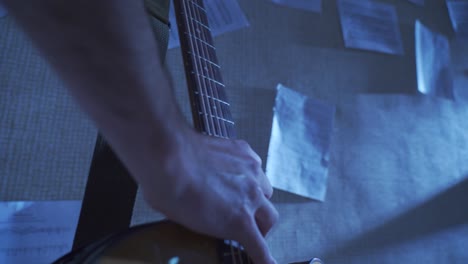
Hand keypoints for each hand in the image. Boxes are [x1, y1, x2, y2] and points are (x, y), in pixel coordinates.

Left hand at [139, 127, 278, 263]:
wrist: (167, 157)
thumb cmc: (170, 191)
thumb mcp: (191, 223)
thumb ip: (214, 226)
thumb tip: (216, 223)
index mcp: (239, 221)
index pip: (260, 248)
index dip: (265, 259)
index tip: (268, 263)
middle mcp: (251, 196)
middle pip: (270, 218)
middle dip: (262, 226)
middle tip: (250, 226)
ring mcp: (250, 171)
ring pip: (266, 190)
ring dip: (257, 197)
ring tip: (240, 195)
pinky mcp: (244, 151)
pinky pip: (255, 167)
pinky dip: (248, 174)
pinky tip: (233, 172)